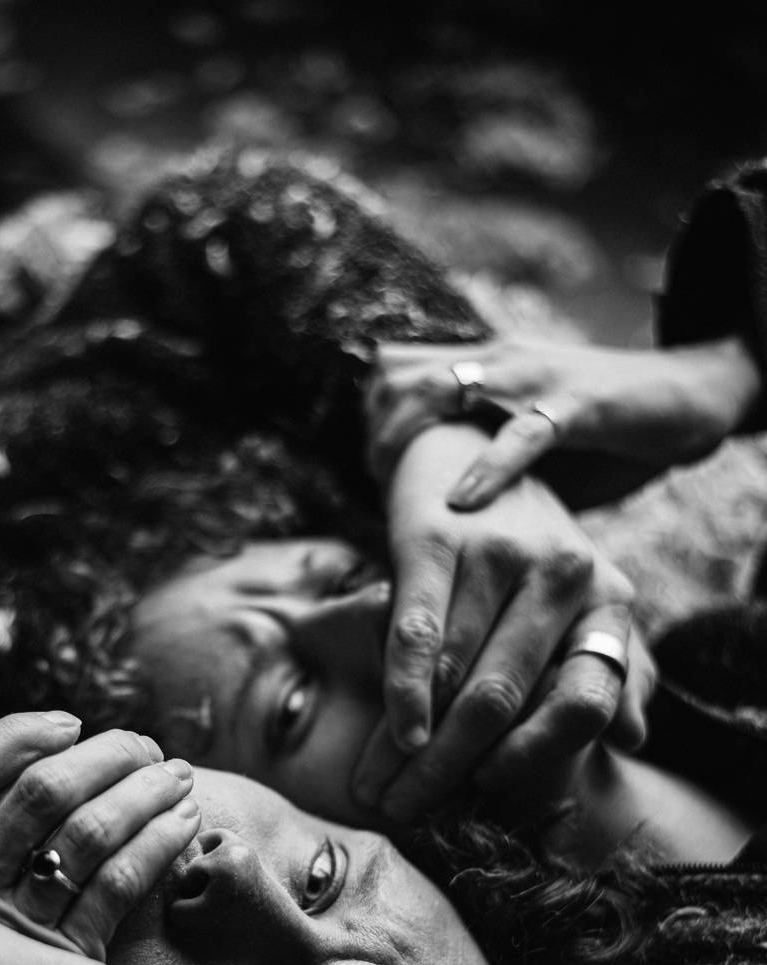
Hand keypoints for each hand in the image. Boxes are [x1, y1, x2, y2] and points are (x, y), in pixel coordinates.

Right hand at [0, 712, 200, 960]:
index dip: (15, 737)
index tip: (67, 722)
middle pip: (41, 793)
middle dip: (104, 756)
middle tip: (146, 747)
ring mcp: (15, 927)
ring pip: (90, 833)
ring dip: (144, 794)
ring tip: (178, 778)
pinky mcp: (63, 964)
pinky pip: (120, 888)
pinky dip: (159, 846)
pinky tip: (184, 827)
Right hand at [351, 424, 654, 823]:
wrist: (465, 444)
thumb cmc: (522, 548)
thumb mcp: (576, 601)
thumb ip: (608, 669)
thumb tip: (633, 740)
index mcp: (605, 597)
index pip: (585, 697)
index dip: (536, 755)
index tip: (489, 789)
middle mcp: (562, 572)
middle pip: (502, 697)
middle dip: (448, 766)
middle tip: (405, 808)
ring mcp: (497, 551)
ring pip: (453, 675)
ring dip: (409, 744)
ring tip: (377, 787)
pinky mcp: (433, 537)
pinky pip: (416, 631)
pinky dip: (403, 689)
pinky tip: (395, 730)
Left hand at [367, 335, 762, 508]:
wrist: (688, 395)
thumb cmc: (599, 434)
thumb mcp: (520, 440)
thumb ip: (475, 458)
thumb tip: (423, 512)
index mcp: (481, 362)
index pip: (392, 368)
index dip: (372, 416)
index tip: (375, 469)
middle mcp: (498, 358)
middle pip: (401, 376)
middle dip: (379, 432)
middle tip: (381, 486)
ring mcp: (536, 378)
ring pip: (446, 390)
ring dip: (412, 441)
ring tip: (403, 490)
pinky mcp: (579, 406)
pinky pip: (524, 434)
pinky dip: (489, 468)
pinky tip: (464, 501)